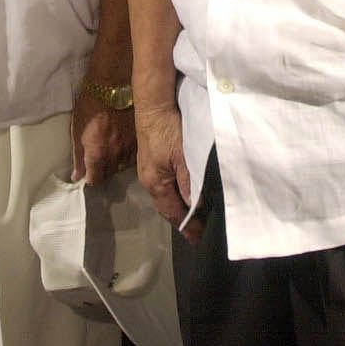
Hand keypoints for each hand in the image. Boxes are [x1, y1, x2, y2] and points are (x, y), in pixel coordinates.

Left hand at [70, 92, 135, 184]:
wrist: (115, 81)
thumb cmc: (90, 102)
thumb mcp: (77, 128)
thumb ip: (78, 155)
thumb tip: (77, 176)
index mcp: (98, 153)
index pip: (96, 180)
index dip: (91, 178)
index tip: (89, 173)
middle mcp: (116, 154)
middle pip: (111, 174)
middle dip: (104, 172)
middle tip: (100, 162)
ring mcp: (131, 146)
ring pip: (125, 165)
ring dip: (118, 163)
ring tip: (113, 154)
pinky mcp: (141, 137)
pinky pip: (135, 154)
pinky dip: (129, 154)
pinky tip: (124, 146)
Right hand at [136, 102, 197, 240]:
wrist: (153, 107)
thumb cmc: (168, 131)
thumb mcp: (183, 157)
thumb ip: (190, 183)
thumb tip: (196, 207)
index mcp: (156, 183)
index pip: (172, 212)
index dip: (186, 225)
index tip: (197, 238)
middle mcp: (149, 180)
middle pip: (165, 207)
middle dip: (179, 220)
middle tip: (196, 231)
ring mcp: (147, 171)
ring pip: (164, 196)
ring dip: (176, 207)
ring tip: (190, 216)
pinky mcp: (150, 161)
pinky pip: (162, 186)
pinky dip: (172, 194)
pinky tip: (180, 193)